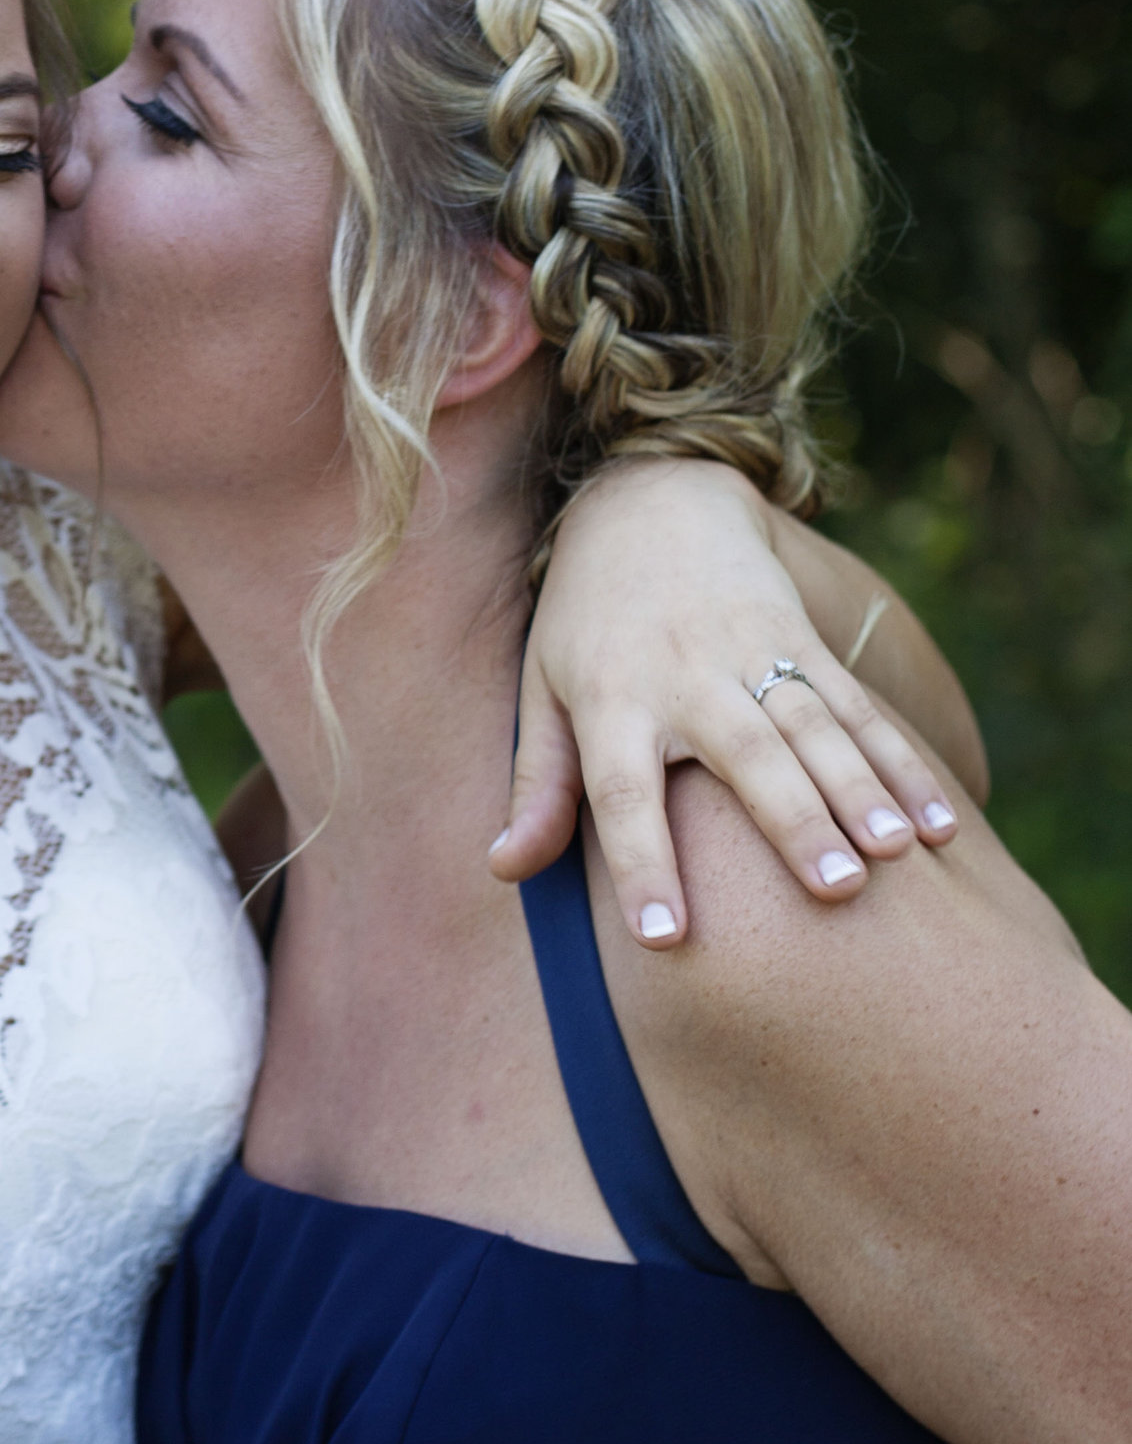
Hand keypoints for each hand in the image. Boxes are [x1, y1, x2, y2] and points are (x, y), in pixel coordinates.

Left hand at [495, 459, 961, 946]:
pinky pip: (860, 707)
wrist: (652, 504)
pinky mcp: (802, 638)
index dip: (643, 864)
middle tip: (834, 892)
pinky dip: (902, 763)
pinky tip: (942, 822)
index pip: (622, 794)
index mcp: (611, 700)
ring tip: (898, 855)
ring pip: (817, 729)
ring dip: (862, 791)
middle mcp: (686, 677)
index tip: (664, 939)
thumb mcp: (543, 690)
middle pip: (745, 758)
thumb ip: (538, 785)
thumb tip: (502, 870)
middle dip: (793, 824)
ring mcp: (752, 653)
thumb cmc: (586, 624)